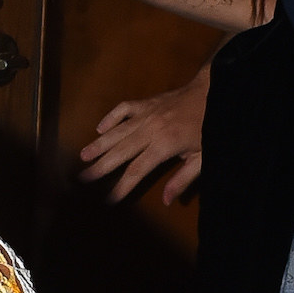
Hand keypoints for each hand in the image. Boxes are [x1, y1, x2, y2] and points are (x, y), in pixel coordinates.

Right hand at [80, 65, 209, 204]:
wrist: (212, 92)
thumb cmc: (210, 127)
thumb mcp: (203, 158)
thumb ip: (183, 179)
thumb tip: (166, 201)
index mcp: (164, 145)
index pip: (136, 171)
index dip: (121, 187)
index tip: (108, 200)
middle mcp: (150, 129)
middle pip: (119, 152)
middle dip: (100, 167)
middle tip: (82, 178)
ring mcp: (145, 114)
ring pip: (117, 131)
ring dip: (98, 144)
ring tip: (82, 157)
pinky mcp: (145, 103)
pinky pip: (122, 109)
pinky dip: (110, 118)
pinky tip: (99, 129)